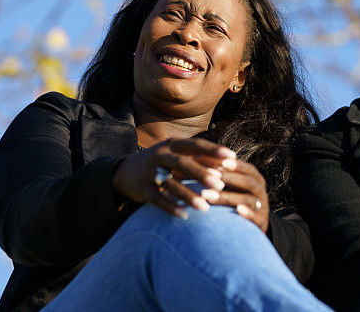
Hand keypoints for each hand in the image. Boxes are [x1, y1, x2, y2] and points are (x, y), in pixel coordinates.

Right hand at [112, 138, 233, 218]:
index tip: (233, 157)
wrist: (126, 171)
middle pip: (183, 163)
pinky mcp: (142, 188)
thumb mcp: (179, 156)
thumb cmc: (163, 162)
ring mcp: (149, 171)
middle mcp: (161, 154)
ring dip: (188, 196)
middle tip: (221, 185)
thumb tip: (228, 166)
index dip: (214, 150)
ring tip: (206, 208)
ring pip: (170, 183)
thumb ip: (201, 159)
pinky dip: (171, 207)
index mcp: (173, 144)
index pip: (196, 144)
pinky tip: (184, 215)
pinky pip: (157, 199)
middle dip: (202, 174)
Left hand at [195, 155, 269, 232]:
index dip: (235, 165)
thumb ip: (220, 175)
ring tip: (208, 196)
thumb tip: (190, 163)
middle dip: (228, 178)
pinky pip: (257, 218)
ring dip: (228, 197)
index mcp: (255, 179)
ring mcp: (262, 207)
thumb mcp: (231, 186)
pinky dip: (248, 214)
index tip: (220, 161)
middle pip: (248, 182)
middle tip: (208, 175)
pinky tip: (238, 210)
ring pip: (248, 200)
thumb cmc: (235, 199)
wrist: (250, 225)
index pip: (247, 168)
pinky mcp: (261, 223)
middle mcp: (260, 191)